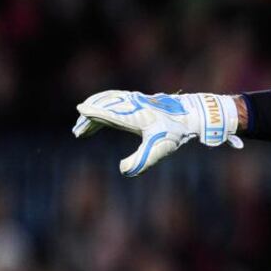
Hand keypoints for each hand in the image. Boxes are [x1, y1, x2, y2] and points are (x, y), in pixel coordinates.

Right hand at [73, 90, 242, 175]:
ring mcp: (136, 101)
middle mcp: (133, 105)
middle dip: (90, 118)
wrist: (192, 115)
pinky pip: (116, 100)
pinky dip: (104, 106)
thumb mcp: (159, 150)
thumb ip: (140, 162)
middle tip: (78, 132)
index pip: (109, 112)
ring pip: (109, 101)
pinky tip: (102, 117)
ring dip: (96, 110)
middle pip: (105, 106)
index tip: (80, 110)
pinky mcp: (139, 100)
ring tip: (84, 124)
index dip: (94, 112)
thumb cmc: (175, 132)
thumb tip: (123, 170)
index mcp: (135, 115)